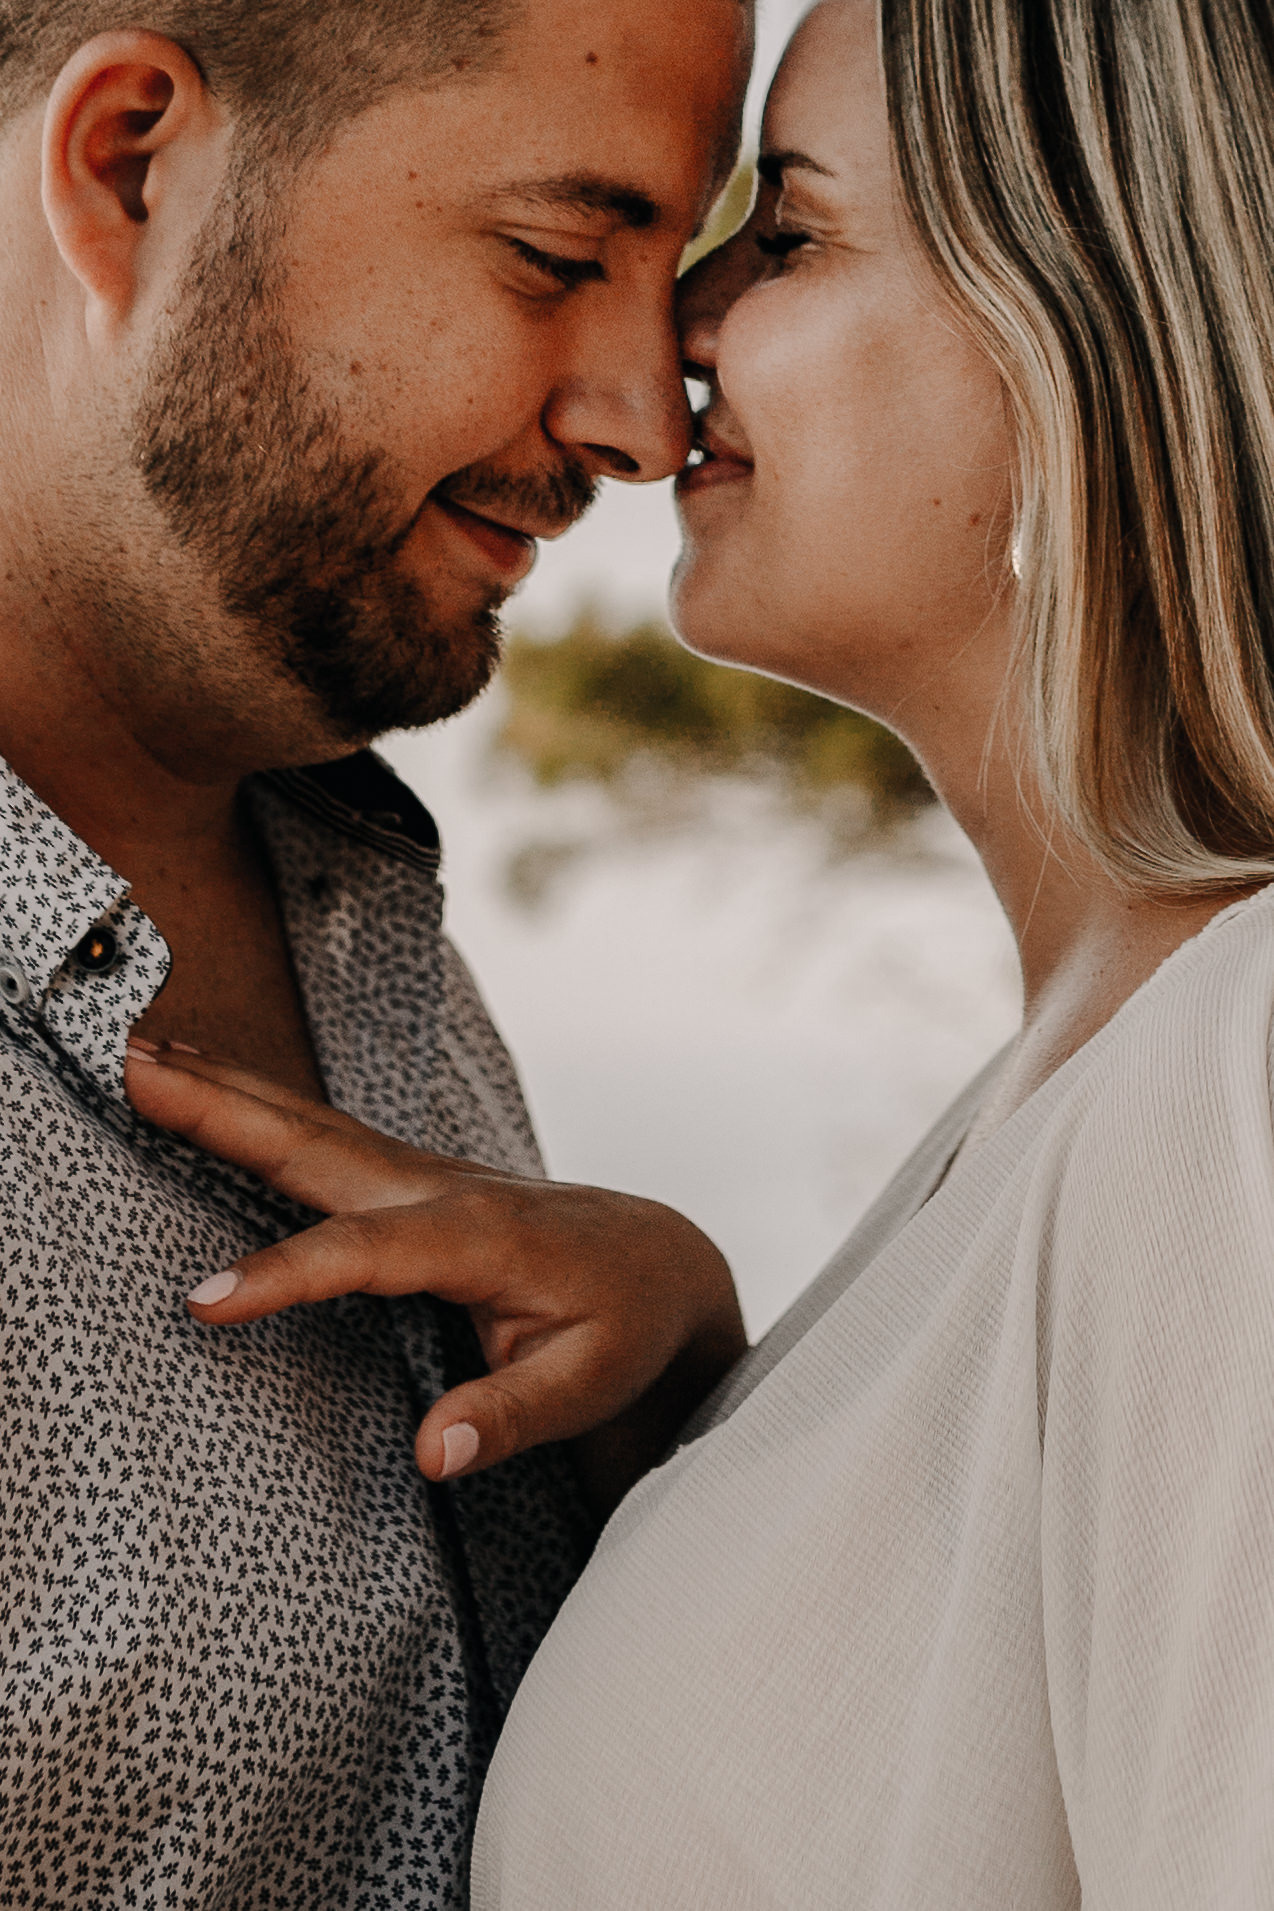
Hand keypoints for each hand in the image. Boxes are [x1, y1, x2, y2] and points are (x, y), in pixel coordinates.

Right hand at [124, 1043, 744, 1501]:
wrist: (663, 1261)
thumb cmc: (628, 1327)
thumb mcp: (590, 1384)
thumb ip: (512, 1416)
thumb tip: (434, 1454)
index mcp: (481, 1236)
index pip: (366, 1254)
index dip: (286, 1277)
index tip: (204, 1303)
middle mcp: (442, 1187)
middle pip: (316, 1146)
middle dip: (220, 1106)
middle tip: (130, 1066)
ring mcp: (423, 1172)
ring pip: (309, 1125)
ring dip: (223, 1086)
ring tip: (137, 1050)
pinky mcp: (409, 1176)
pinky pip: (318, 1134)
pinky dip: (255, 1102)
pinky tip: (205, 1084)